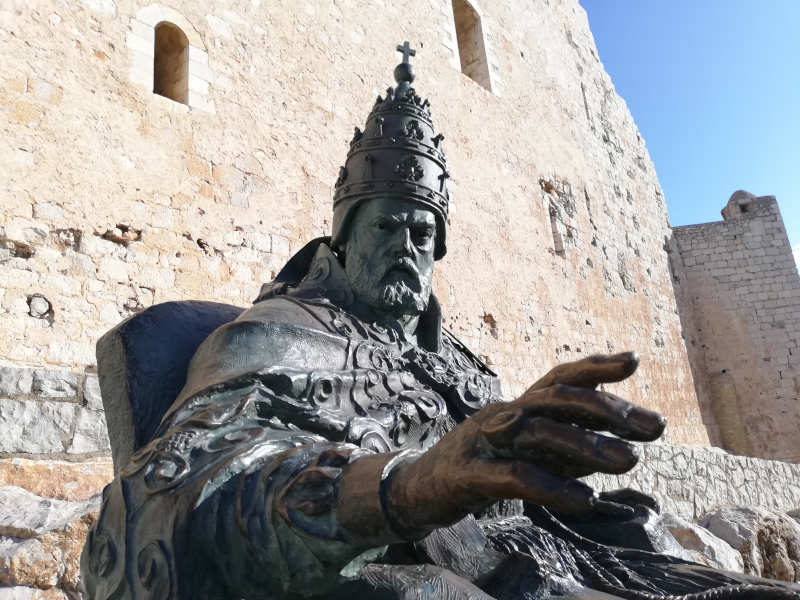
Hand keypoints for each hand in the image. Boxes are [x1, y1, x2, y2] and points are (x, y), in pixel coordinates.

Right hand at [387, 352, 665, 531]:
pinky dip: (551, 487)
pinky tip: (584, 501)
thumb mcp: (527, 453)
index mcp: (517, 407)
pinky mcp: (467, 474)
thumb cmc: (478, 468)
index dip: (593, 366)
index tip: (633, 361)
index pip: (558, 378)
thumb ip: (565, 449)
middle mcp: (503, 414)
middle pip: (556, 398)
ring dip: (586, 445)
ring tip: (629, 461)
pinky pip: (513, 476)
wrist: (415, 490)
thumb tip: (617, 446)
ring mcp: (483, 441)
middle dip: (607, 408)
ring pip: (537, 431)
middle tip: (654, 426)